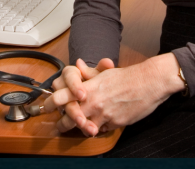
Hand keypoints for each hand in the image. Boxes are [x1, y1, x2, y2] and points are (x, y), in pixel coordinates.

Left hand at [45, 53, 184, 136]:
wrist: (148, 83)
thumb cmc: (127, 77)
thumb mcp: (105, 73)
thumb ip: (89, 73)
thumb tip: (79, 65)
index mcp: (88, 88)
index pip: (61, 97)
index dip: (51, 103)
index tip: (47, 107)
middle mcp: (93, 102)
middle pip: (69, 118)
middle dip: (61, 124)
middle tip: (58, 126)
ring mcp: (103, 115)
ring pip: (84, 128)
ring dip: (79, 129)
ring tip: (75, 129)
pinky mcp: (114, 123)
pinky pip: (100, 130)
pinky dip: (97, 129)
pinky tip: (96, 126)